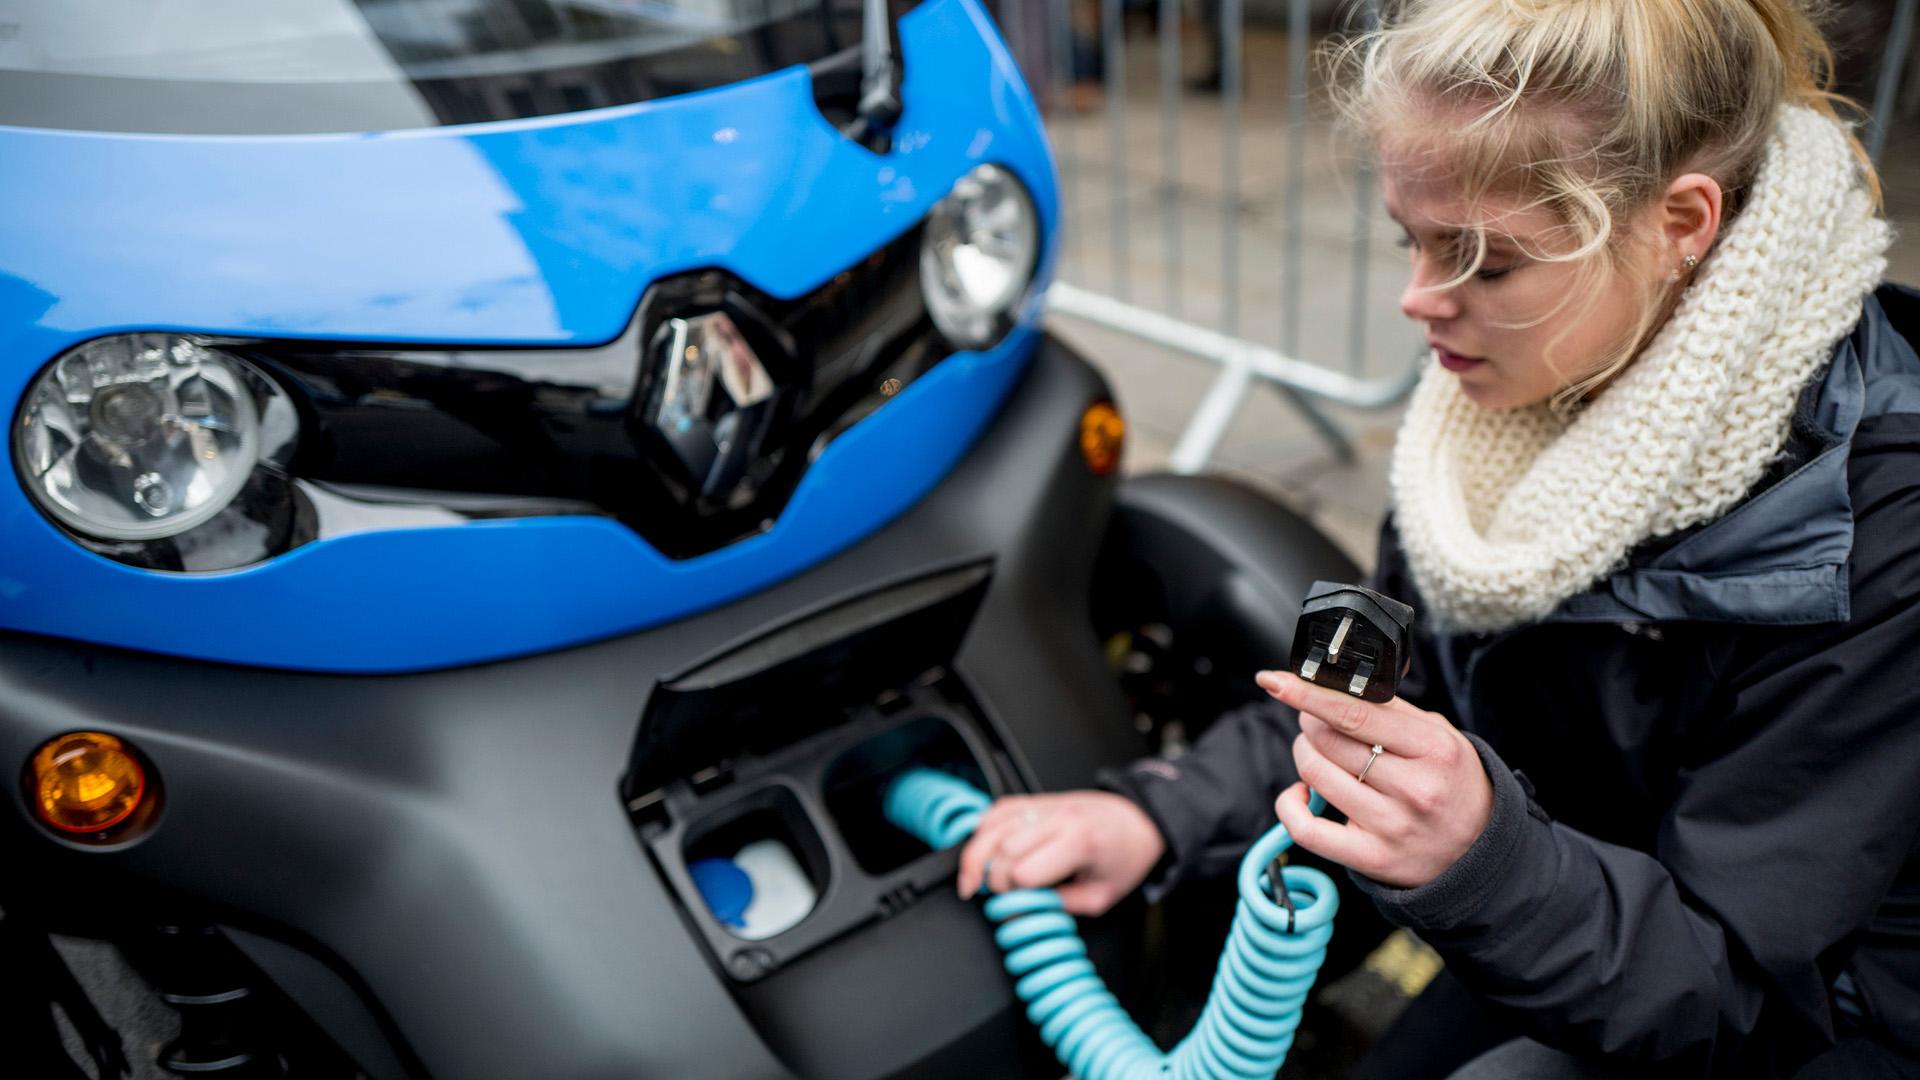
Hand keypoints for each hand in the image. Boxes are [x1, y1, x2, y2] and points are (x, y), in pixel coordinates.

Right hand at [955, 791, 1164, 914]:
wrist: (1136, 821)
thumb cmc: (1122, 858)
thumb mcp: (1100, 897)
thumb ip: (1059, 906)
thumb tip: (1020, 912)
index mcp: (1079, 842)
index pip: (1023, 871)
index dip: (1012, 894)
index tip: (1015, 906)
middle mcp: (1057, 818)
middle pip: (1001, 850)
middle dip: (992, 879)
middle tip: (999, 897)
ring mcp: (1043, 805)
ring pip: (991, 828)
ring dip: (976, 858)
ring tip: (973, 882)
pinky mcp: (1033, 799)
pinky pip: (996, 811)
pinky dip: (982, 832)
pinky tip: (981, 852)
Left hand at [1256, 670, 1491, 888]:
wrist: (1480, 849)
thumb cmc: (1452, 782)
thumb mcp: (1440, 735)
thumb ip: (1391, 708)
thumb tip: (1333, 684)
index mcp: (1433, 749)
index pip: (1354, 714)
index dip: (1307, 695)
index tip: (1276, 681)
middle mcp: (1414, 788)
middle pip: (1328, 741)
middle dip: (1308, 722)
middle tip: (1315, 720)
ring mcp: (1392, 826)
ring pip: (1315, 774)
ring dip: (1303, 755)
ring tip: (1318, 753)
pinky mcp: (1372, 858)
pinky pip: (1306, 829)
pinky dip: (1290, 804)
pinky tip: (1301, 793)